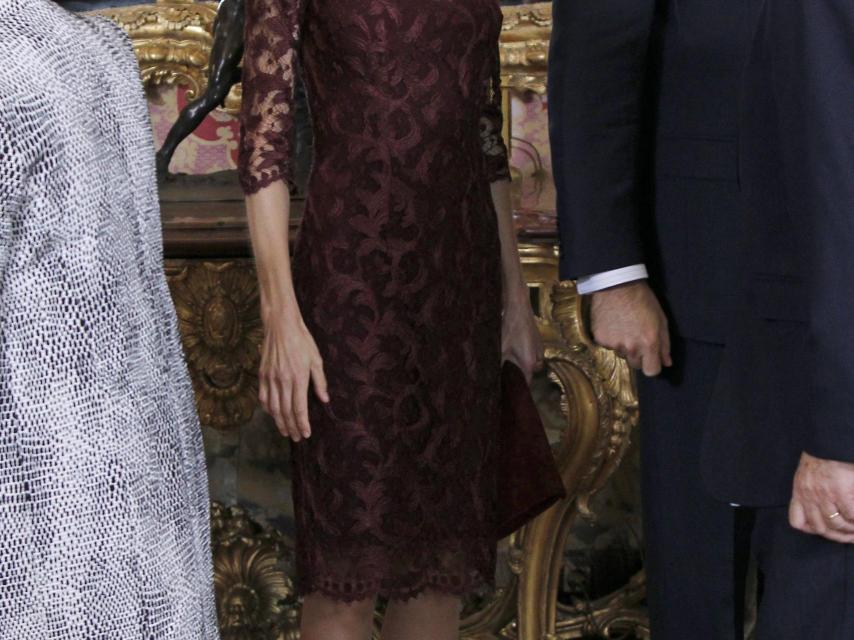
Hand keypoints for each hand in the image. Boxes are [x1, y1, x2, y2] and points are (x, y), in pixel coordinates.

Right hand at [258, 313, 329, 440]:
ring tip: (285, 431)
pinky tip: (273, 414)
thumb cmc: (302, 341)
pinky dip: (268, 409)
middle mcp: (282, 381)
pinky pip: (263, 397)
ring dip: (279, 422)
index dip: (302, 424)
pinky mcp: (262, 375)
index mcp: (298, 378)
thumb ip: (320, 382)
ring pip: (273, 408)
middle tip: (297, 438)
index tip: (306, 434)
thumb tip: (325, 400)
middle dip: (291, 427)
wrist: (280, 326)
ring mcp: (270, 378)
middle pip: (285, 412)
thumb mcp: (316, 360)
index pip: (299, 408)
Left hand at [502, 285, 544, 382]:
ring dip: (521, 364)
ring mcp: (540, 349)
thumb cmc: (508, 327)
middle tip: (505, 377)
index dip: (517, 390)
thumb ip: (499, 366)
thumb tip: (493, 379)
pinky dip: (524, 355)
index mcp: (529, 363)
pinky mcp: (538, 342)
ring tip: (507, 361)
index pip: (525, 385)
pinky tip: (514, 348)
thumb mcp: (500, 349)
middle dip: (518, 376)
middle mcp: (538, 359)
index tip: (508, 394)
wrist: (518, 306)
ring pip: (530, 364)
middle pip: (528, 375)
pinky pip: (532, 354)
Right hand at [589, 280, 671, 375]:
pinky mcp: (600, 339)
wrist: (617, 285)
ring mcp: (613, 344)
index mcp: (648, 343)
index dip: (652, 366)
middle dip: (638, 355)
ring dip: (623, 345)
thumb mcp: (661, 320)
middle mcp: (630, 347)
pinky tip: (612, 323)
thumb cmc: (643, 300)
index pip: (651, 371)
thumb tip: (667, 362)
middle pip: (635, 365)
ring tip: (623, 326)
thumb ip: (665, 344)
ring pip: (621, 354)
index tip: (651, 359)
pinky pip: (607, 346)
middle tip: (637, 337)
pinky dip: (610, 338)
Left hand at [789, 452, 853, 542]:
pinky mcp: (841, 490)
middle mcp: (809, 495)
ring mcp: (824, 494)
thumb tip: (823, 519)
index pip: (797, 522)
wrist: (828, 442)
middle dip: (838, 536)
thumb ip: (808, 496)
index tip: (828, 532)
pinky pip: (851, 514)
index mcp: (799, 492)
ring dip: (851, 530)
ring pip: (837, 524)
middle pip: (821, 528)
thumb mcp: (806, 477)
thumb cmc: (821, 460)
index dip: (813, 531)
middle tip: (851, 536)